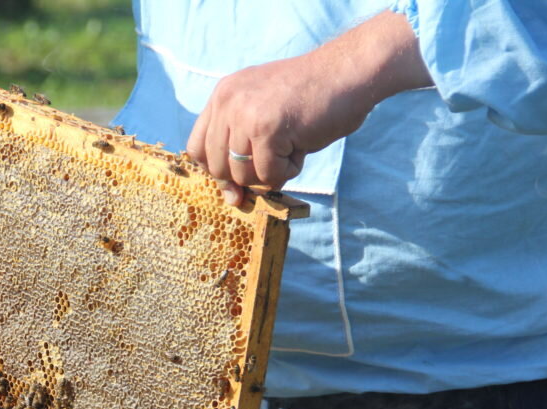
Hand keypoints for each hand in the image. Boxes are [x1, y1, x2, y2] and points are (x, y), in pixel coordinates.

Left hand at [187, 10, 430, 202]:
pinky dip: (288, 171)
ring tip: (291, 147)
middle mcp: (227, 102)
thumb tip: (229, 198)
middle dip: (245, 177)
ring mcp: (245, 114)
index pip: (197, 148)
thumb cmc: (311, 97)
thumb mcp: (263, 112)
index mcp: (222, 96)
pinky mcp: (267, 129)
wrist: (349, 72)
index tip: (234, 182)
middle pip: (217, 168)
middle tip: (274, 163)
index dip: (215, 171)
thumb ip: (239, 145)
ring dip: (271, 173)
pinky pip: (268, 176)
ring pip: (242, 175)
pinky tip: (302, 147)